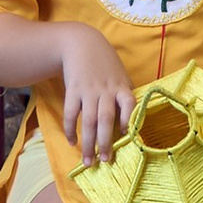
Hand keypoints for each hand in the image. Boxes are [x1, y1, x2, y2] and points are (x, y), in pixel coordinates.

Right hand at [57, 30, 133, 170]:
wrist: (82, 42)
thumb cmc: (105, 64)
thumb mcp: (120, 76)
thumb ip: (125, 97)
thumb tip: (132, 124)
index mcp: (121, 86)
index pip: (130, 104)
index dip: (129, 120)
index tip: (127, 137)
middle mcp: (106, 89)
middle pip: (106, 119)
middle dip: (105, 142)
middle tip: (105, 161)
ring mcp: (88, 90)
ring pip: (88, 120)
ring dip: (88, 143)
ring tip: (88, 161)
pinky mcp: (73, 89)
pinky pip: (71, 112)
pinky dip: (70, 129)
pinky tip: (72, 141)